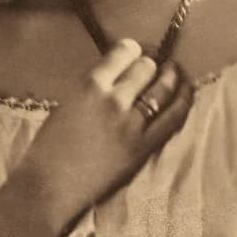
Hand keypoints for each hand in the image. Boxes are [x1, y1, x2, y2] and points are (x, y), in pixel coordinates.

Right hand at [15, 38, 192, 227]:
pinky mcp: (143, 146)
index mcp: (90, 83)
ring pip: (162, 88)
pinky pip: (172, 118)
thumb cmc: (50, 144)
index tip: (135, 52)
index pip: (123, 52)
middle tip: (152, 66)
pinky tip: (187, 91)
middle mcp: (114, 98)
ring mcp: (132, 123)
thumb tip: (119, 74)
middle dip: (150, 64)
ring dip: (171, 76)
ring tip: (175, 71)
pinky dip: (183, 101)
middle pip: (146, 68)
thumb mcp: (68, 100)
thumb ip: (94, 85)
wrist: (49, 186)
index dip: (132, 50)